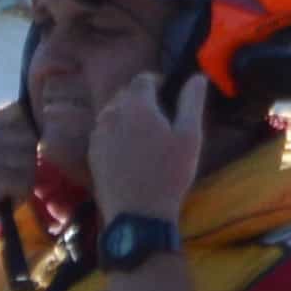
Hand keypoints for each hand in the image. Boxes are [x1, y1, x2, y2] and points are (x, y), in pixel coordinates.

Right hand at [0, 98, 28, 255]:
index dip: (30, 131)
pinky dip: (20, 196)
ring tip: (6, 195)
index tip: (24, 155)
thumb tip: (41, 132)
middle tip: (13, 183)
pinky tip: (4, 203)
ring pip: (30, 158)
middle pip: (28, 135)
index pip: (17, 110)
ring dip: (25, 181)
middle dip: (29, 161)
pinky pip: (25, 180)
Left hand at [85, 63, 205, 229]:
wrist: (137, 214)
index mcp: (137, 105)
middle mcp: (112, 113)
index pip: (144, 78)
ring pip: (113, 112)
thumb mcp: (189, 136)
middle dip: (143, 99)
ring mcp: (98, 133)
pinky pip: (105, 132)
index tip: (170, 95)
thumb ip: (192, 101)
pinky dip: (117, 133)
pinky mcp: (92, 152)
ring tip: (147, 136)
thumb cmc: (168, 174)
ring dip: (128, 115)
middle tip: (162, 118)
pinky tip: (131, 153)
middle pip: (126, 93)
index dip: (159, 82)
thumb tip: (197, 76)